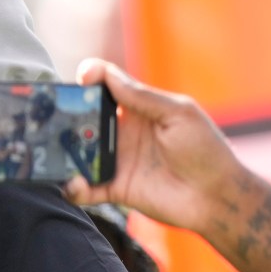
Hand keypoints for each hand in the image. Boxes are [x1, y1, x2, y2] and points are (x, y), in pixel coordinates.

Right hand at [65, 59, 270, 271]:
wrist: (217, 196)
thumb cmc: (206, 149)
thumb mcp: (178, 114)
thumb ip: (142, 97)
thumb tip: (106, 75)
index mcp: (140, 108)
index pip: (107, 87)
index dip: (91, 79)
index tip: (81, 80)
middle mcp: (123, 132)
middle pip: (85, 118)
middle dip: (66, 115)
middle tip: (53, 117)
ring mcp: (118, 160)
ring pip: (79, 152)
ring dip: (64, 151)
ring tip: (54, 152)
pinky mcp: (116, 189)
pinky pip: (86, 188)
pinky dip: (74, 187)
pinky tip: (73, 184)